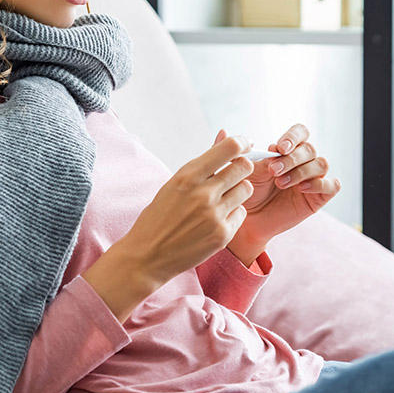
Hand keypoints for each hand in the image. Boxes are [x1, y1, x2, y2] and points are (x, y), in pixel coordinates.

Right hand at [116, 134, 255, 285]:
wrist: (147, 256)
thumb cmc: (158, 217)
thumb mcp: (174, 184)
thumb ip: (202, 165)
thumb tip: (225, 136)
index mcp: (187, 176)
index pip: (229, 148)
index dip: (241, 143)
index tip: (244, 145)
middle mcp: (203, 193)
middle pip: (244, 167)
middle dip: (242, 168)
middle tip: (234, 174)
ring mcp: (214, 215)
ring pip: (246, 190)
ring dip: (238, 191)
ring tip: (221, 200)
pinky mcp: (222, 234)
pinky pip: (241, 214)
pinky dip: (232, 215)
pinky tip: (215, 220)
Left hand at [218, 124, 341, 265]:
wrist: (249, 222)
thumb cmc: (245, 193)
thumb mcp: (238, 171)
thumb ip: (232, 153)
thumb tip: (223, 131)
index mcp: (287, 150)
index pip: (300, 132)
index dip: (293, 136)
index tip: (279, 147)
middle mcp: (303, 161)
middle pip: (309, 149)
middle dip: (291, 158)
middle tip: (273, 171)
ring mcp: (313, 178)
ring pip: (321, 164)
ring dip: (302, 171)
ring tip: (281, 183)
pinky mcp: (319, 197)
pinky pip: (332, 185)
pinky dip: (320, 184)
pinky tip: (302, 189)